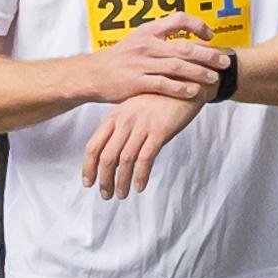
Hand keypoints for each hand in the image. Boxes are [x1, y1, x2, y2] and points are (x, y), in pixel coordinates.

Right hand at [79, 13, 228, 103]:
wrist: (90, 74)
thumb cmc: (118, 58)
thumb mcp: (137, 40)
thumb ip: (160, 37)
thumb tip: (187, 37)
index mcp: (148, 31)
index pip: (179, 19)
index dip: (198, 26)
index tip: (210, 36)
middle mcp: (146, 45)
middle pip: (185, 47)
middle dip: (208, 55)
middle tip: (224, 62)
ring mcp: (141, 64)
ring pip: (177, 66)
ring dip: (199, 72)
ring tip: (214, 78)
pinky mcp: (136, 82)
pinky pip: (163, 84)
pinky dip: (181, 88)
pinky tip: (194, 92)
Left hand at [80, 93, 203, 197]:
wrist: (188, 82)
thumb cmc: (163, 97)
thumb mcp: (136, 108)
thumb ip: (124, 126)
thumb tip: (116, 151)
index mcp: (115, 116)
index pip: (93, 145)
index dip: (88, 167)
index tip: (89, 182)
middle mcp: (125, 121)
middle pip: (107, 156)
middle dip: (104, 179)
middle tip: (106, 195)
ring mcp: (142, 125)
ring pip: (125, 160)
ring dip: (122, 181)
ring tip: (122, 195)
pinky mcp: (161, 130)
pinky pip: (146, 158)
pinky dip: (141, 175)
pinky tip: (140, 186)